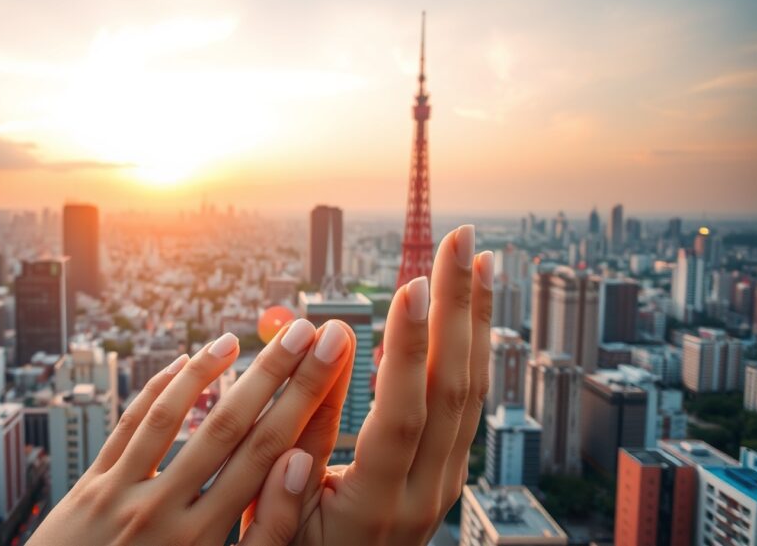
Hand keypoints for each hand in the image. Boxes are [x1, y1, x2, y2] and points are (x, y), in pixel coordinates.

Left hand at [29, 318, 355, 545]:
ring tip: (238, 338)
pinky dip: (155, 392)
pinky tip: (180, 364)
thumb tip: (296, 468)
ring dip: (207, 373)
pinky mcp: (90, 488)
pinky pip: (126, 428)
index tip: (329, 361)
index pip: (267, 454)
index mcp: (204, 540)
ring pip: (171, 417)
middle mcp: (165, 511)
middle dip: (273, 375)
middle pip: (229, 427)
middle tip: (305, 332)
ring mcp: (122, 494)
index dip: (304, 401)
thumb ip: (264, 535)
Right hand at [261, 225, 492, 545]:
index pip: (402, 414)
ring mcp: (444, 481)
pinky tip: (468, 311)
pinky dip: (472, 348)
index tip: (410, 284)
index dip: (407, 349)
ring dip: (476, 320)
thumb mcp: (276, 528)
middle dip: (457, 308)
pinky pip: (469, 401)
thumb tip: (318, 370)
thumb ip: (290, 460)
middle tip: (460, 240)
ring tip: (480, 259)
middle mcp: (425, 491)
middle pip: (455, 390)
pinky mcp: (448, 470)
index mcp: (376, 504)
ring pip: (472, 392)